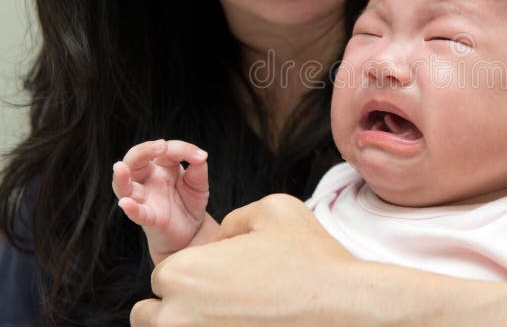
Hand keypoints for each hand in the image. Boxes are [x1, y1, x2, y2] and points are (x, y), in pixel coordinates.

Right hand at [112, 139, 208, 262]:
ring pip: (124, 186)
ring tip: (119, 167)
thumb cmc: (190, 202)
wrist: (192, 231)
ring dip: (121, 177)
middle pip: (134, 160)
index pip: (164, 151)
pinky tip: (126, 203)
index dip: (182, 149)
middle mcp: (147, 180)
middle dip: (144, 150)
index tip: (200, 156)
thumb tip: (201, 155)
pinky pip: (136, 212)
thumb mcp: (198, 182)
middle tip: (161, 145)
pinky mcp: (148, 218)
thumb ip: (198, 166)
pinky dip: (130, 208)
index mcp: (160, 167)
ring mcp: (145, 199)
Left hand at [129, 194, 358, 325]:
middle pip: (149, 315)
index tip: (223, 270)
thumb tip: (220, 241)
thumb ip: (232, 219)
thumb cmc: (308, 255)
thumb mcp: (271, 208)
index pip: (163, 275)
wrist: (342, 303)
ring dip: (185, 324)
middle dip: (176, 304)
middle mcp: (179, 316)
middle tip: (218, 298)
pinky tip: (240, 322)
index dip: (194, 268)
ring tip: (223, 315)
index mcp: (184, 273)